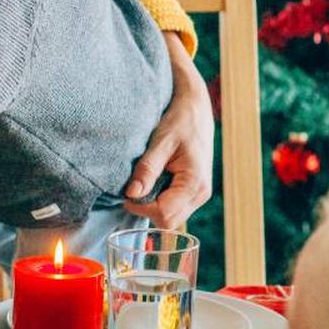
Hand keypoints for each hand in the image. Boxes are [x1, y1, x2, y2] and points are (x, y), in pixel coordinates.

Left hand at [123, 31, 214, 227]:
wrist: (196, 107)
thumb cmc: (180, 120)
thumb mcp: (161, 141)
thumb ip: (147, 169)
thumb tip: (131, 194)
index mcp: (195, 183)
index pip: (164, 214)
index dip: (141, 208)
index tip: (127, 192)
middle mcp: (201, 193)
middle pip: (168, 221)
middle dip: (147, 208)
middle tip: (135, 185)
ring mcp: (199, 194)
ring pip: (171, 216)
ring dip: (153, 204)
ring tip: (146, 179)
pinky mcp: (193, 190)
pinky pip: (174, 206)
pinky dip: (159, 199)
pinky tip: (155, 179)